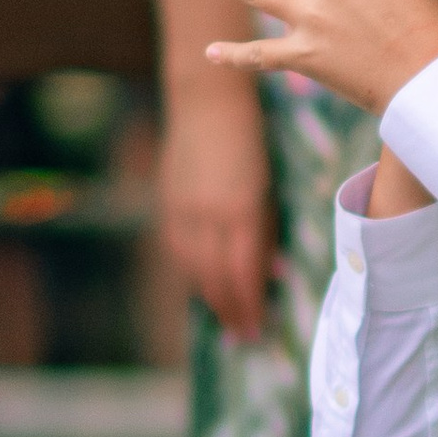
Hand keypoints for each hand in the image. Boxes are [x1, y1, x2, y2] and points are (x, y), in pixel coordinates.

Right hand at [158, 80, 276, 338]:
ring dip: (209, 297)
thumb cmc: (251, 140)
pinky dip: (190, 272)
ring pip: (192, 268)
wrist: (206, 102)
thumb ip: (266, 230)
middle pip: (215, 278)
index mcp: (240, 211)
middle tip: (243, 335)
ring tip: (224, 317)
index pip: (243, 273)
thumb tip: (270, 273)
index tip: (259, 329)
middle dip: (230, 310)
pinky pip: (177, 249)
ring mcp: (182, 209)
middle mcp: (207, 215)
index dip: (250, 305)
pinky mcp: (167, 202)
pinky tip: (201, 283)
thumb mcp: (269, 186)